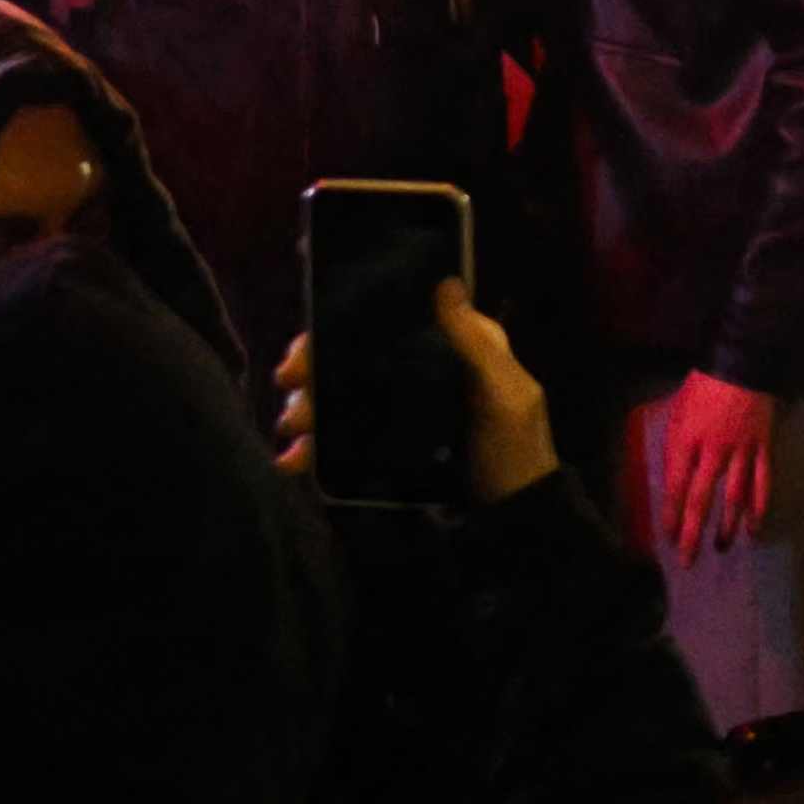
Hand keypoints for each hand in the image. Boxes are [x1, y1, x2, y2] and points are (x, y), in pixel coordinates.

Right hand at [270, 281, 557, 507]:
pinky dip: (317, 446)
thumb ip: (476, 345)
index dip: (346, 317)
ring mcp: (406, 406)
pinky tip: (296, 461)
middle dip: (315, 365)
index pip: (393, 317)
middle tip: (288, 382)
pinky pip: (346, 435)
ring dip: (310, 407)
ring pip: (345, 393)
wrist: (513, 521)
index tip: (310, 333)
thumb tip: (446, 282)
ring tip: (292, 431)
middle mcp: (425, 367)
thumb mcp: (505, 397)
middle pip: (358, 353)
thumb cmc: (515, 452)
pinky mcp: (391, 443)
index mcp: (457, 344)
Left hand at [638, 364, 775, 560]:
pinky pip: (762, 483)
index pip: (674, 486)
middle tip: (688, 559)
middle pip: (700, 498)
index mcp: (685, 439)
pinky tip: (754, 528)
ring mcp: (740, 450)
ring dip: (726, 525)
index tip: (667, 538)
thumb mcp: (676, 413)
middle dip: (692, 532)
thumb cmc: (702, 389)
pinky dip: (759, 507)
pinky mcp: (762, 447)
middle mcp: (712, 450)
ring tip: (721, 547)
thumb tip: (672, 481)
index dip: (670, 515)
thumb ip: (674, 448)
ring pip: (732, 496)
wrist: (740, 364)